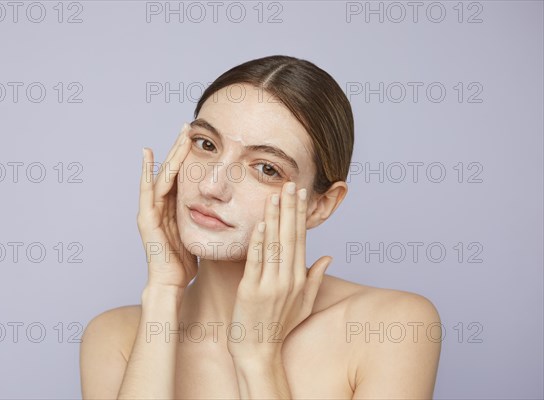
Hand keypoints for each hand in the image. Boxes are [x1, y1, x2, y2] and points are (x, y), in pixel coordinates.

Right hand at [137, 123, 197, 290]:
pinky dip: (146, 173)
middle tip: (188, 127)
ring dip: (170, 155)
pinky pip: (147, 191)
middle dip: (179, 149)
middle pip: (171, 171)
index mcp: (173, 209)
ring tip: (178, 136)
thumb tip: (225, 209)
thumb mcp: (198, 233)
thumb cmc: (184, 263)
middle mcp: (160, 207)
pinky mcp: (146, 219)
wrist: (169, 284)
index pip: (181, 177)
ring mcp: (150, 212)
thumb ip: (205, 219)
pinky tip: (148, 156)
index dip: (188, 157)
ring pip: (162, 176)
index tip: (199, 139)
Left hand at [228, 181, 332, 363]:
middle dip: (290, 209)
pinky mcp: (250, 291)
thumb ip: (315, 278)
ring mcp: (269, 285)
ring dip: (274, 218)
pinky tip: (261, 224)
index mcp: (299, 279)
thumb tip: (328, 256)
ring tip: (275, 195)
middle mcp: (287, 280)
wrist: (259, 353)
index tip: (300, 194)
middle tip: (290, 184)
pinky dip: (258, 243)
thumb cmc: (280, 327)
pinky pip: (256, 262)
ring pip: (273, 245)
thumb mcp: (304, 304)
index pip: (301, 240)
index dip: (300, 215)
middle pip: (289, 237)